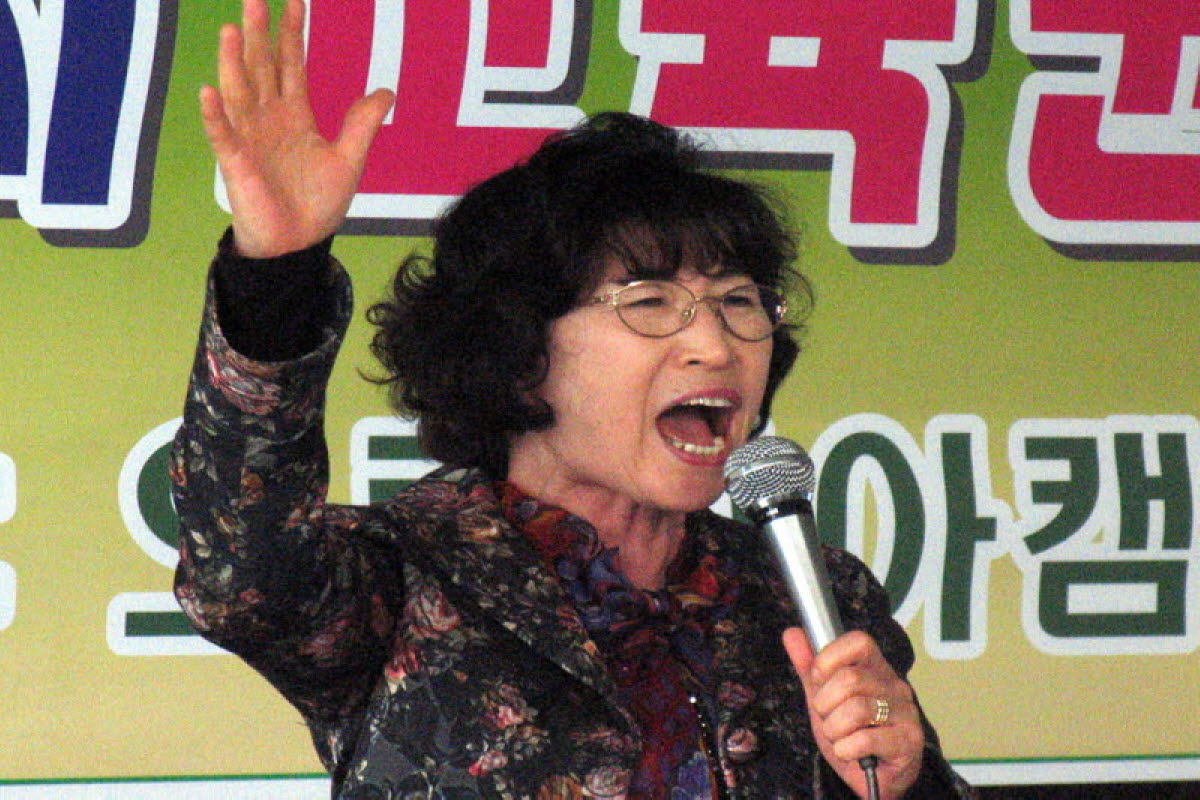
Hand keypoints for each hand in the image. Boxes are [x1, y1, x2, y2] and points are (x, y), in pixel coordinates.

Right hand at [200, 0, 394, 256]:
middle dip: (259, 35)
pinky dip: (216, 116)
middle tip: (254, 0)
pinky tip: (209, 93)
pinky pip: (223, 135)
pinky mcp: (237, 164)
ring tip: (231, 31)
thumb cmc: (317, 205)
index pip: (292, 65)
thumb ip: (362, 126)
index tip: (293, 1)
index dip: (292, 34)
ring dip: (233, 63)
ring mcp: (250, 138)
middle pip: (262, 68)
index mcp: (295, 115)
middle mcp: (269, 119)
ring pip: (239, 93)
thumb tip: (385, 92)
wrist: (299, 245)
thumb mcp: (348, 161)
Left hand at [784, 628, 923, 799]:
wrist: (873, 778)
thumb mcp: (823, 699)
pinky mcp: (909, 741)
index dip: (829, 659)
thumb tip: (792, 633)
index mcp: (876, 668)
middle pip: (850, 679)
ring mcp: (905, 713)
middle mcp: (895, 685)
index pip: (859, 642)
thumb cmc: (850, 733)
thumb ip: (809, 668)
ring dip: (834, 730)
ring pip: (856, 710)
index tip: (818, 681)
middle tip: (828, 719)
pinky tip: (850, 753)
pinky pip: (865, 740)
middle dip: (824, 704)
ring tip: (839, 738)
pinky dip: (846, 750)